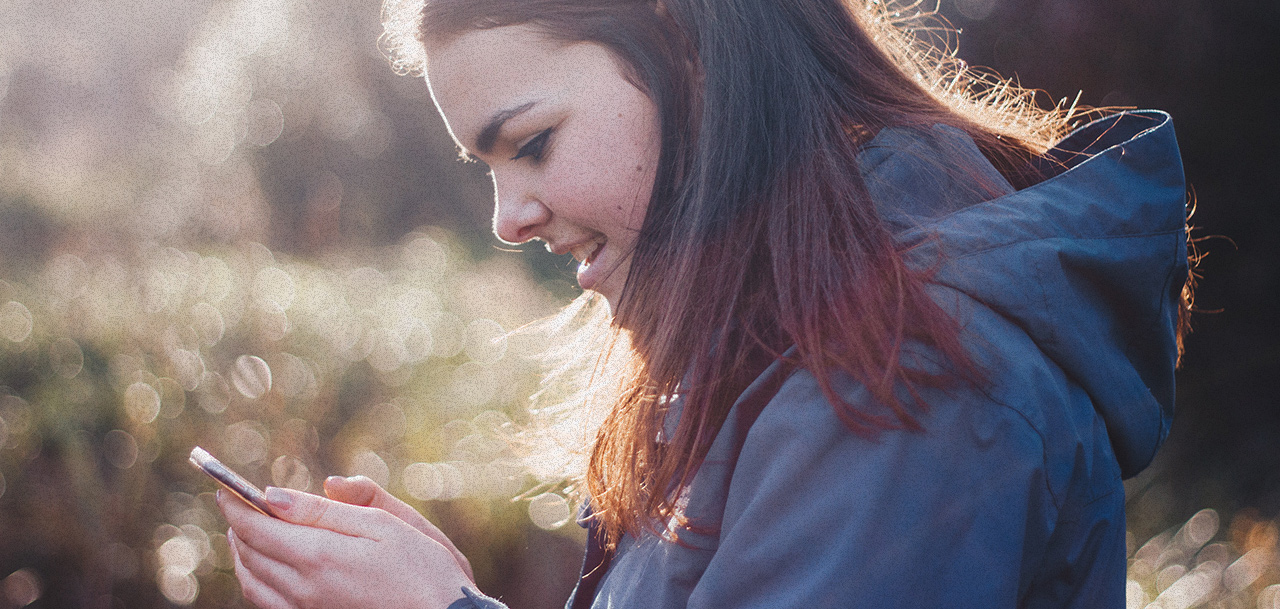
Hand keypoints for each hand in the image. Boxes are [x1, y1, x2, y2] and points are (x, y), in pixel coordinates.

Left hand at [219, 486, 474, 608]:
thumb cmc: (424, 569)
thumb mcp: (383, 525)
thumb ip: (327, 510)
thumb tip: (274, 496)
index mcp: (319, 556)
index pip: (256, 527)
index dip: (236, 505)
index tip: (224, 488)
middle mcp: (303, 589)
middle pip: (249, 554)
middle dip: (237, 526)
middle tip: (236, 505)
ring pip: (253, 583)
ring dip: (243, 554)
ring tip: (246, 533)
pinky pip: (267, 604)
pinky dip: (256, 581)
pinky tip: (267, 569)